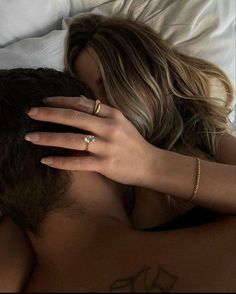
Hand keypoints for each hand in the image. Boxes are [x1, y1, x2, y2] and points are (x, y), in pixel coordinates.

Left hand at [25, 96, 154, 185]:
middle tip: (30, 113)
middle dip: (49, 114)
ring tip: (31, 137)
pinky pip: (78, 162)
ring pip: (72, 140)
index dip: (61, 101)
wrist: (150, 164)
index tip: (44, 102)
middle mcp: (109, 128)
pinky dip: (60, 162)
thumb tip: (79, 99)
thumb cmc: (132, 142)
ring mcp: (107, 147)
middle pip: (74, 118)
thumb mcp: (120, 121)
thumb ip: (100, 111)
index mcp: (112, 114)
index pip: (82, 103)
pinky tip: (46, 160)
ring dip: (49, 138)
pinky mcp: (105, 165)